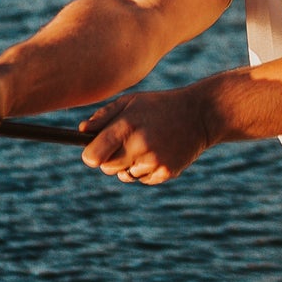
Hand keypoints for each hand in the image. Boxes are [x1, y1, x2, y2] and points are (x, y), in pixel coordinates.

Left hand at [79, 87, 210, 185]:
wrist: (199, 115)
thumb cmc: (159, 106)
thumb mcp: (131, 102)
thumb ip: (103, 116)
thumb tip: (82, 131)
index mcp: (126, 126)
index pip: (93, 155)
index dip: (91, 155)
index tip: (94, 152)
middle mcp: (139, 145)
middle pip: (107, 168)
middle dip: (109, 160)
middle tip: (123, 145)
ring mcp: (154, 161)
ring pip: (126, 175)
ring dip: (129, 165)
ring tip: (145, 145)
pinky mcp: (166, 172)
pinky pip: (143, 179)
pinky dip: (145, 170)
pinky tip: (158, 152)